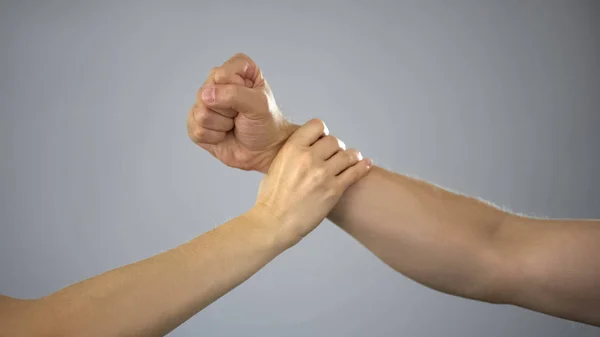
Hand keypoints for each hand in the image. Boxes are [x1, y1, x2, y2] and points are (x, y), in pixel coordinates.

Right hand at [187, 53, 297, 172]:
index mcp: (237, 69)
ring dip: (221, 125)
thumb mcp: (259, 104)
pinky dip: (214, 137)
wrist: (264, 152)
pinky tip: (224, 135)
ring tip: (233, 125)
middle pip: (206, 93)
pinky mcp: (197, 123)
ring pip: (200, 113)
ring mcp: (205, 103)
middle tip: (241, 115)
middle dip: (227, 110)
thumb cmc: (266, 124)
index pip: (221, 74)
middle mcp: (218, 83)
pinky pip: (195, 129)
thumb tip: (206, 95)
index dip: (235, 90)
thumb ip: (235, 94)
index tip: (250, 99)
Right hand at [252, 119, 372, 244]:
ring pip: (347, 155)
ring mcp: (322, 174)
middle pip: (334, 141)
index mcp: (292, 148)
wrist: (274, 222)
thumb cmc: (272, 197)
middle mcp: (308, 157)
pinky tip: (366, 163)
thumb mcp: (277, 164)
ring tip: (351, 159)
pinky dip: (363, 166)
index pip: (317, 125)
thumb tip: (311, 145)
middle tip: (335, 156)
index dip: (322, 132)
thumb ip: (294, 152)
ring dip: (351, 156)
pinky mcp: (334, 190)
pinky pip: (355, 172)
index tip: (322, 140)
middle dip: (335, 147)